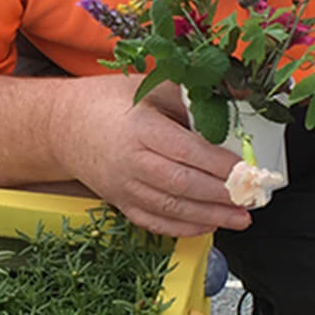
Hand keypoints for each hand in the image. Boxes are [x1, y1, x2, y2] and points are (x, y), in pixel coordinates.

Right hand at [48, 74, 250, 236]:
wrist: (62, 127)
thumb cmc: (106, 102)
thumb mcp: (147, 86)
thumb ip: (189, 94)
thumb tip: (235, 97)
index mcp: (139, 128)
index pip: (187, 151)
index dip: (220, 164)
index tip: (247, 169)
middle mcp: (130, 161)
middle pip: (182, 184)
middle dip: (222, 195)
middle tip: (252, 198)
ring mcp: (123, 186)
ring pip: (171, 208)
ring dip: (210, 216)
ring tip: (240, 218)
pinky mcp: (120, 202)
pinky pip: (154, 222)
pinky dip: (183, 228)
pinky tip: (207, 226)